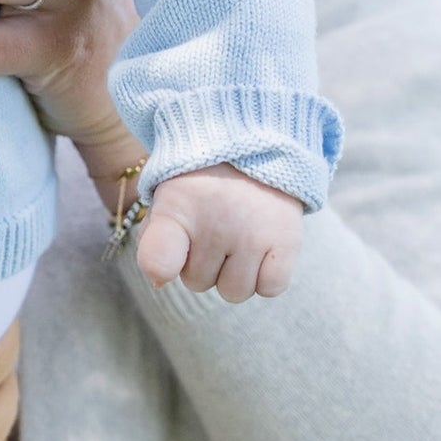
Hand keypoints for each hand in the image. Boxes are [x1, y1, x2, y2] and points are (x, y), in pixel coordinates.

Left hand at [137, 164, 302, 302]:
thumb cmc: (203, 187)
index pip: (159, 259)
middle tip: (214, 228)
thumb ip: (153, 242)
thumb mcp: (167, 201)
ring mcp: (253, 235)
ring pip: (234, 292)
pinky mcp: (287, 241)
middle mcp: (216, 224)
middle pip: (197, 283)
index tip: (165, 267)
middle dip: (203, 262)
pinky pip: (270, 287)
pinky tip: (261, 251)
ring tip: (237, 239)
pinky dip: (266, 277)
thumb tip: (160, 281)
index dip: (161, 267)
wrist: (256, 148)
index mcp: (176, 208)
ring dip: (234, 274)